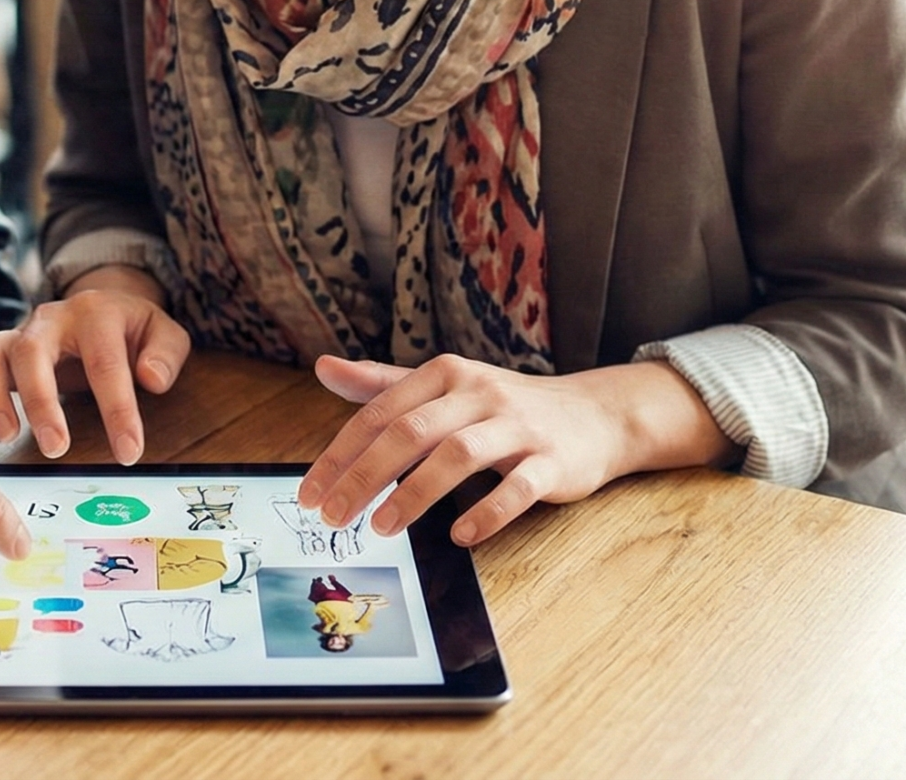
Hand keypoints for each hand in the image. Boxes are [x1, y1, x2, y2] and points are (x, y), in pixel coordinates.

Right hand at [0, 265, 190, 464]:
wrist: (102, 307)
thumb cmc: (132, 330)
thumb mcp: (163, 333)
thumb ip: (165, 353)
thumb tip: (151, 378)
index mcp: (95, 314)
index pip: (104, 363)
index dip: (117, 410)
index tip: (128, 452)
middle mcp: (49, 319)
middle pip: (31, 352)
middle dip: (40, 402)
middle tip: (56, 448)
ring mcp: (18, 334)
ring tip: (6, 436)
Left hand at [295, 355, 730, 547]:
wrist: (594, 415)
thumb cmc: (504, 408)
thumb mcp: (444, 389)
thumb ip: (384, 385)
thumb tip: (324, 368)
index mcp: (445, 375)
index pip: (379, 413)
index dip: (340, 455)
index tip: (310, 495)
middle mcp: (478, 394)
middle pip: (411, 432)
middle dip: (364, 477)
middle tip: (333, 517)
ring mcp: (518, 426)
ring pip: (458, 455)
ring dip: (414, 494)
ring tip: (382, 529)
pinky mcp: (552, 461)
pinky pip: (517, 487)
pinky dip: (487, 512)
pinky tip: (460, 536)